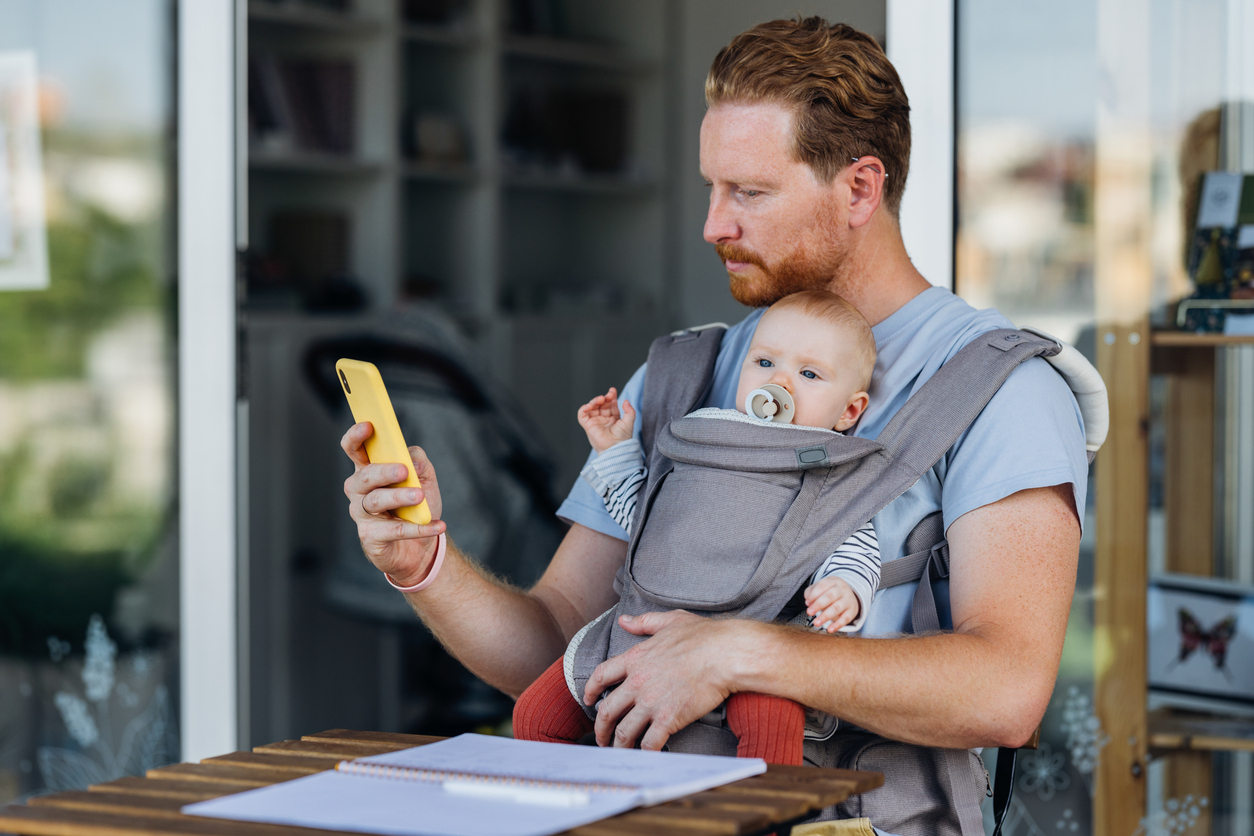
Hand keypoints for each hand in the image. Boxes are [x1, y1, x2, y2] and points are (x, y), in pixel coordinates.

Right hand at [341, 422, 447, 587]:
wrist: (422, 545)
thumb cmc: (417, 506)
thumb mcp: (425, 478)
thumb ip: (418, 461)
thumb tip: (409, 457)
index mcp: (369, 470)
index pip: (354, 450)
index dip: (356, 437)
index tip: (369, 426)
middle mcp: (359, 491)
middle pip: (365, 476)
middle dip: (384, 471)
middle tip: (404, 471)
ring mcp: (362, 514)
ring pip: (376, 501)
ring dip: (399, 497)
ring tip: (419, 497)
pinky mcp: (371, 537)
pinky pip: (394, 530)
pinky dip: (418, 528)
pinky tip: (437, 524)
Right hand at [577, 387, 635, 453]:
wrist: (615, 448)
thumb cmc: (622, 438)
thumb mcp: (629, 422)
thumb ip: (630, 411)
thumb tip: (626, 401)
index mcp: (613, 418)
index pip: (611, 404)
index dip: (611, 396)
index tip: (612, 390)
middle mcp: (604, 419)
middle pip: (601, 404)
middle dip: (603, 398)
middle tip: (607, 396)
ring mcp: (595, 422)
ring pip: (592, 407)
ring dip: (594, 401)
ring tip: (599, 399)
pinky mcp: (588, 426)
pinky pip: (582, 415)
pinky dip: (583, 409)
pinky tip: (589, 406)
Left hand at [583, 610, 737, 750]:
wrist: (725, 654)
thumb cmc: (703, 636)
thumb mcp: (670, 621)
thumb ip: (643, 622)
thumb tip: (624, 620)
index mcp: (635, 658)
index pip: (601, 676)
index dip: (590, 691)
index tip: (589, 700)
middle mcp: (638, 682)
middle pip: (608, 710)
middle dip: (600, 727)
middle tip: (601, 737)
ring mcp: (652, 702)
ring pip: (624, 731)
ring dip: (618, 745)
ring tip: (619, 752)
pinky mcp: (669, 719)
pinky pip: (650, 742)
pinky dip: (645, 753)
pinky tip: (646, 755)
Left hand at [804, 576, 859, 632]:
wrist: (849, 594)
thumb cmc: (829, 591)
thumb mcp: (821, 588)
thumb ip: (811, 592)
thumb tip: (808, 601)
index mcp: (833, 581)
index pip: (823, 586)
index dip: (814, 594)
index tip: (807, 603)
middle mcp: (842, 589)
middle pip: (830, 596)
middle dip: (819, 604)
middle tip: (809, 612)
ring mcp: (848, 600)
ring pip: (837, 608)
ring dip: (826, 616)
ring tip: (816, 623)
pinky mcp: (852, 611)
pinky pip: (846, 618)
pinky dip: (837, 625)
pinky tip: (829, 630)